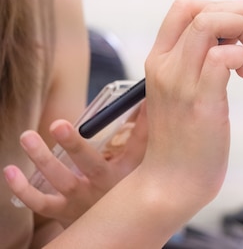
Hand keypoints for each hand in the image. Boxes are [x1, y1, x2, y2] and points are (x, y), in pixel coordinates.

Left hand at [4, 103, 147, 227]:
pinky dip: (23, 188)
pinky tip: (10, 170)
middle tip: (57, 125)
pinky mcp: (64, 212)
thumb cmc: (124, 187)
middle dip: (74, 144)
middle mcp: (107, 186)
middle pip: (91, 164)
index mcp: (129, 170)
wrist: (116, 229)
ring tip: (27, 136)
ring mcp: (84, 200)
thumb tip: (141, 101)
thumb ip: (138, 134)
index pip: (139, 143)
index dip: (144, 121)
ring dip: (41, 158)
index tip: (143, 99)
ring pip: (61, 180)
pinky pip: (40, 202)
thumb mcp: (137, 164)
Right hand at [135, 0, 242, 209]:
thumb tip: (235, 36)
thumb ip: (201, 59)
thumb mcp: (185, 88)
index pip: (185, 7)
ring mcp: (181, 84)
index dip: (221, 4)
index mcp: (159, 59)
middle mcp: (166, 66)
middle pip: (201, 9)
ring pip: (210, 25)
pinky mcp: (201, 103)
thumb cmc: (185, 136)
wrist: (171, 182)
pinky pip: (223, 59)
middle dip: (241, 10)